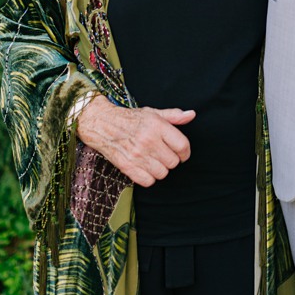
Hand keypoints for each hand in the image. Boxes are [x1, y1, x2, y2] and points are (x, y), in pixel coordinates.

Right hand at [76, 96, 193, 186]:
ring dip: (161, 169)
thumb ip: (174, 115)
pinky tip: (146, 169)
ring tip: (155, 161)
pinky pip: (148, 181)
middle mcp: (148, 141)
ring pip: (162, 173)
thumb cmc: (131, 119)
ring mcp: (137, 155)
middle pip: (173, 162)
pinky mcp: (127, 166)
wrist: (102, 124)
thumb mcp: (153, 113)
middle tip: (165, 155)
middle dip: (172, 160)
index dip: (186, 153)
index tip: (182, 154)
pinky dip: (149, 178)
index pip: (182, 146)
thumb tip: (191, 115)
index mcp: (157, 126)